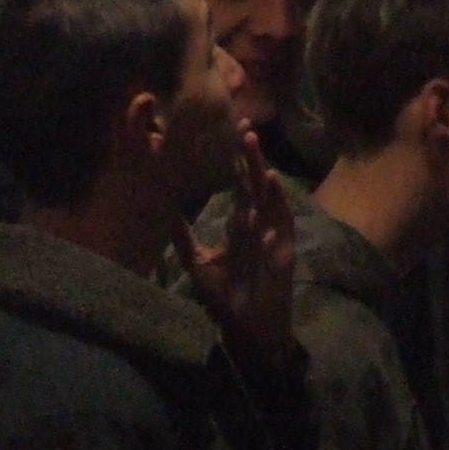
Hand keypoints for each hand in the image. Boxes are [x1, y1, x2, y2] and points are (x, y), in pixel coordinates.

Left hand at [171, 130, 296, 367]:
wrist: (247, 326)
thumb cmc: (226, 297)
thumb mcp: (197, 263)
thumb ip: (183, 237)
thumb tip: (164, 212)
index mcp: (240, 224)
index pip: (236, 185)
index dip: (232, 161)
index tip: (225, 133)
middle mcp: (257, 222)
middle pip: (252, 182)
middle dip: (247, 154)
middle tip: (241, 123)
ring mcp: (272, 232)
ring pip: (266, 194)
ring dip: (259, 168)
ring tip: (250, 141)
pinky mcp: (284, 247)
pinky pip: (282, 220)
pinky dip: (277, 200)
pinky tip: (270, 179)